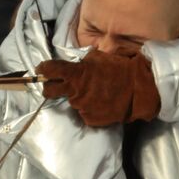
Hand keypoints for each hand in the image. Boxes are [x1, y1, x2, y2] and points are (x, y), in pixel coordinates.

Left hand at [35, 49, 161, 126]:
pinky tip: (102, 103)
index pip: (49, 70)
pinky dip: (91, 109)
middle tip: (57, 86)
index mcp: (76, 74)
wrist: (139, 89)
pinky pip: (85, 114)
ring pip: (73, 102)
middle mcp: (75, 92)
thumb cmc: (120, 69)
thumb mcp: (98, 58)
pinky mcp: (90, 119)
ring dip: (80, 98)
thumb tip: (73, 67)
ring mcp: (82, 107)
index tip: (40, 70)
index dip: (42, 70)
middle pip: (50, 92)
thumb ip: (81, 64)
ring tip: (96, 93)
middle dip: (49, 88)